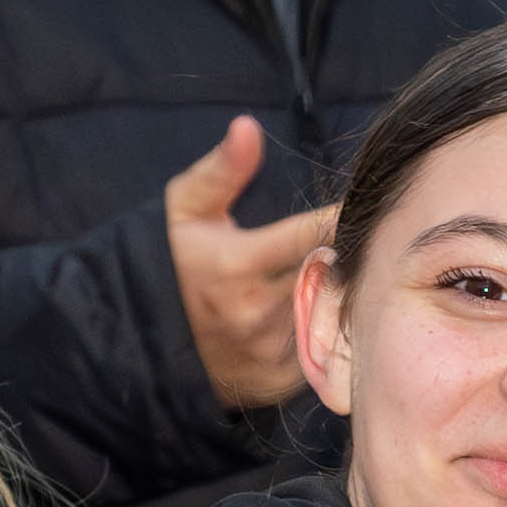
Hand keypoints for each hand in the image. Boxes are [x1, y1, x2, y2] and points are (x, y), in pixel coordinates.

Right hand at [161, 119, 330, 411]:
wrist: (143, 342)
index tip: (363, 204)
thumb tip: (249, 127)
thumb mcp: (184, 209)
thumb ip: (222, 169)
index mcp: (236, 264)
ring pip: (332, 310)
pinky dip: (326, 325)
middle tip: (359, 237)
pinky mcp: (282, 380)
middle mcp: (257, 312)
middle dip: (350, 253)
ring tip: (340, 273)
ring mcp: (271, 350)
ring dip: (340, 291)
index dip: (344, 216)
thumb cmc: (170, 264)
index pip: (316, 233)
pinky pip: (323, 345)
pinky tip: (317, 309)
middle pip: (334, 273)